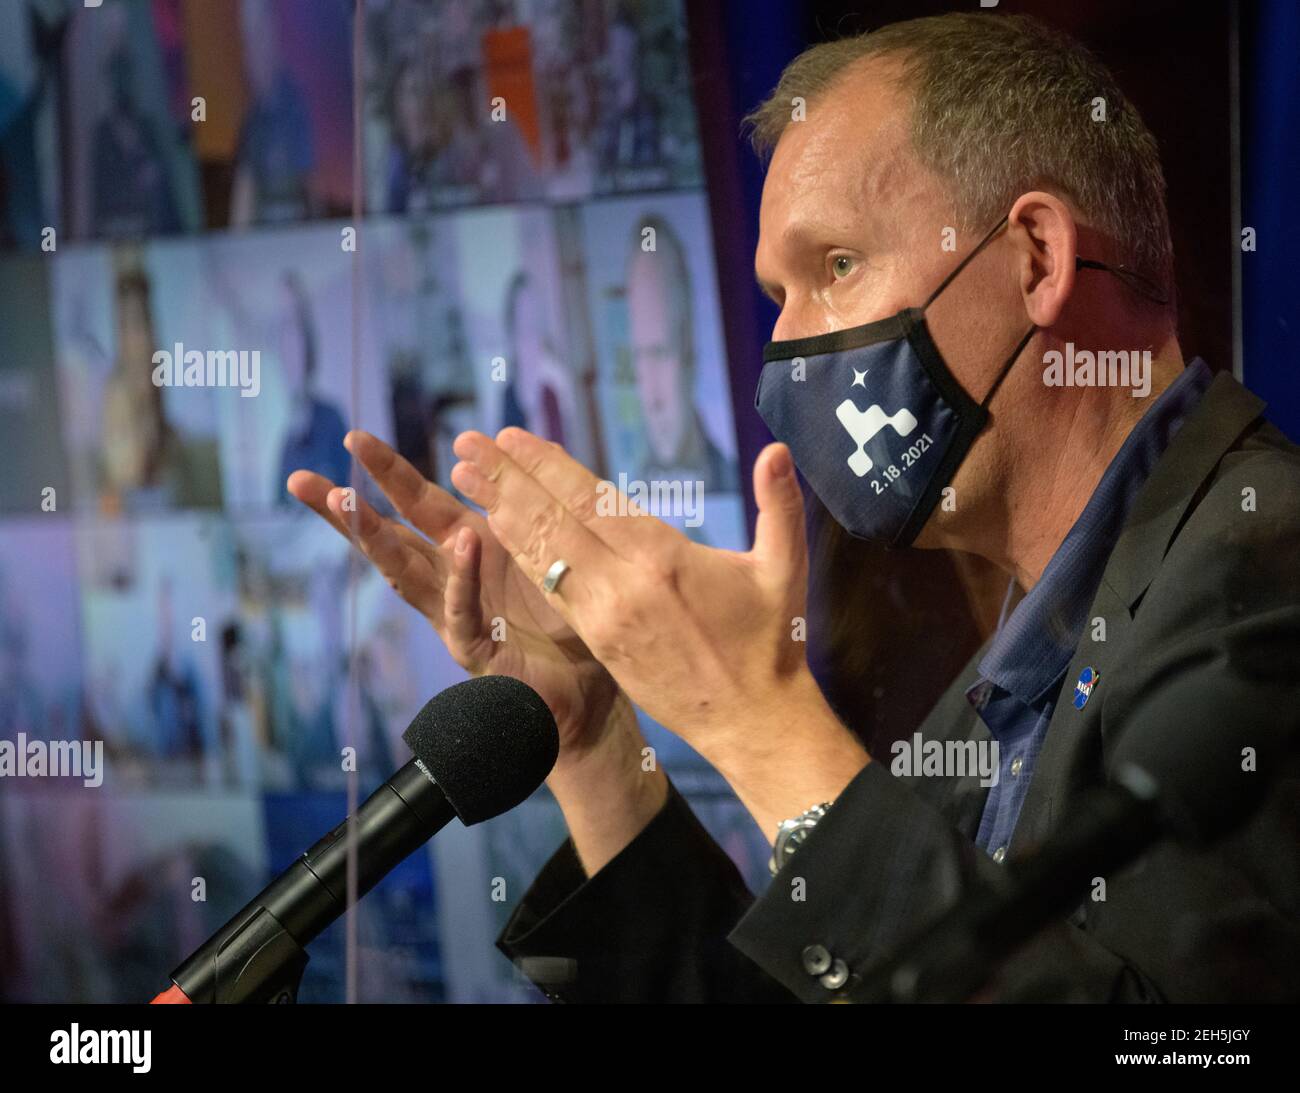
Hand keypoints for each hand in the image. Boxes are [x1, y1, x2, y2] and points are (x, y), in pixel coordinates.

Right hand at [286, 431, 621, 767]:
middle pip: (389, 538)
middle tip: (300, 481)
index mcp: (467, 549)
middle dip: (346, 510)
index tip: (353, 438)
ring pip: (407, 573)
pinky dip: (461, 578)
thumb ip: (525, 503)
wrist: (588, 693)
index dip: (387, 473)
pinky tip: (460, 545)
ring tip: (346, 502)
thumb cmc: (565, 621)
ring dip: (376, 538)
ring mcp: (456, 618)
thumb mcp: (546, 547)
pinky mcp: (478, 650)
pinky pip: (465, 609)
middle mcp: (451, 582)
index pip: (415, 505)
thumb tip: (513, 445)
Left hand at [449, 428, 855, 778]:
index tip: (512, 437)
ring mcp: (604, 617)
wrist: (750, 721)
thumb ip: (780, 506)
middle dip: (506, 480)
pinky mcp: (598, 641)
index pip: (590, 499)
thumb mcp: (784, 570)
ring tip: (465, 480)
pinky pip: (551, 588)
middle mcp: (622, 585)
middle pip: (552, 521)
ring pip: (541, 555)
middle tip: (466, 445)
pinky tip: (499, 533)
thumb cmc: (770, 643)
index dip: (547, 466)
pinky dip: (523, 555)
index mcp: (662, 559)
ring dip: (501, 514)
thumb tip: (779, 450)